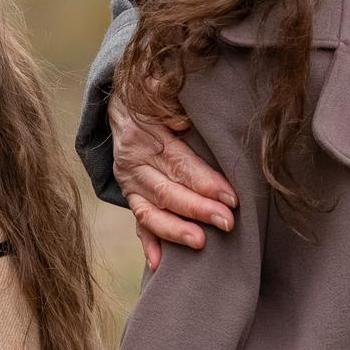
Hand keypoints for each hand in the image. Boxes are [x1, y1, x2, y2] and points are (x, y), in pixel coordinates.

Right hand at [109, 93, 235, 272]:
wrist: (119, 101)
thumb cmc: (154, 93)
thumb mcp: (161, 85)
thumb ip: (172, 97)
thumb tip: (184, 116)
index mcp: (146, 134)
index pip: (179, 162)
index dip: (204, 181)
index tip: (230, 197)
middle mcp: (134, 161)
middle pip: (167, 190)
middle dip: (198, 209)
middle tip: (226, 222)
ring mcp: (130, 182)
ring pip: (151, 211)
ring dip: (175, 230)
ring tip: (200, 243)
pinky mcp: (130, 195)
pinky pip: (138, 222)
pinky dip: (147, 243)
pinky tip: (159, 264)